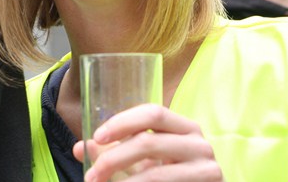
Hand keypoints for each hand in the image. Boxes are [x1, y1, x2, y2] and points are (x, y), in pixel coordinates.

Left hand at [72, 104, 223, 180]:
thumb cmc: (170, 176)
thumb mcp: (144, 162)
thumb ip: (114, 152)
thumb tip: (79, 148)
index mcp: (183, 127)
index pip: (152, 112)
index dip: (122, 122)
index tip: (96, 137)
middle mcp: (199, 143)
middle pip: (148, 142)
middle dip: (113, 159)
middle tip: (92, 175)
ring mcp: (208, 168)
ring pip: (155, 173)